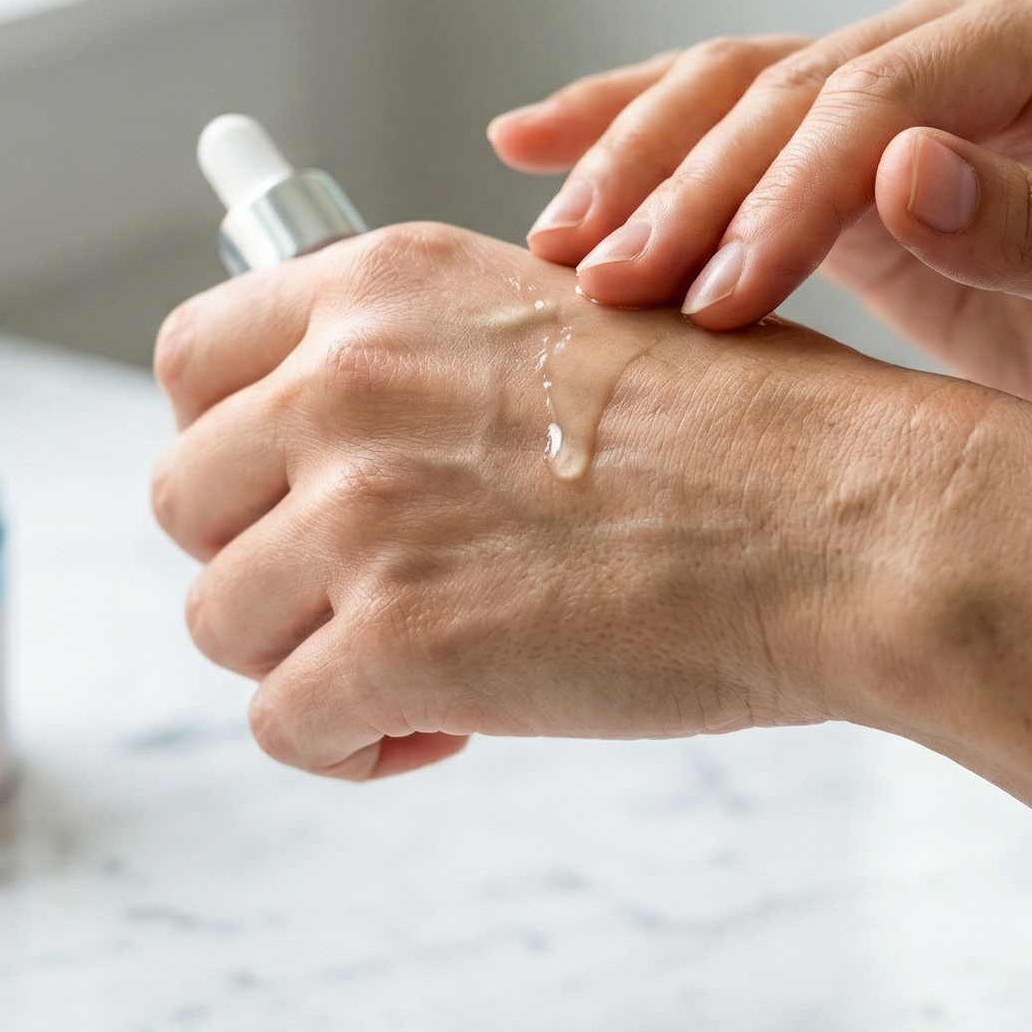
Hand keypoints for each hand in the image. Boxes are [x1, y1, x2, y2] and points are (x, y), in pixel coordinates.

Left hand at [148, 222, 965, 778]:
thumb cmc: (750, 430)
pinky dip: (350, 745)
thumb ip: (422, 358)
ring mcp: (360, 513)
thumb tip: (330, 433)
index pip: (191, 356)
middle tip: (366, 593)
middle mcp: (346, 382)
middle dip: (262, 559)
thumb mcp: (558, 313)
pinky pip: (282, 726)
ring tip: (419, 668)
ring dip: (306, 658)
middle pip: (183, 497)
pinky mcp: (395, 642)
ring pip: (219, 620)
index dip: (227, 441)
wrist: (847, 519)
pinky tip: (440, 728)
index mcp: (384, 285)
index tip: (283, 490)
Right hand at [488, 0, 1031, 457]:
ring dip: (637, 163)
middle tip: (596, 286)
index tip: (718, 296)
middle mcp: (972, 23)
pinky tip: (536, 143)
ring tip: (552, 248)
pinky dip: (635, 133)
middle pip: (792, 83)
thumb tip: (903, 172)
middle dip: (688, 186)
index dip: (791, 192)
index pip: (888, 93)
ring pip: (739, 88)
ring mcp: (907, 68)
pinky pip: (734, 122)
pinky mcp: (857, 136)